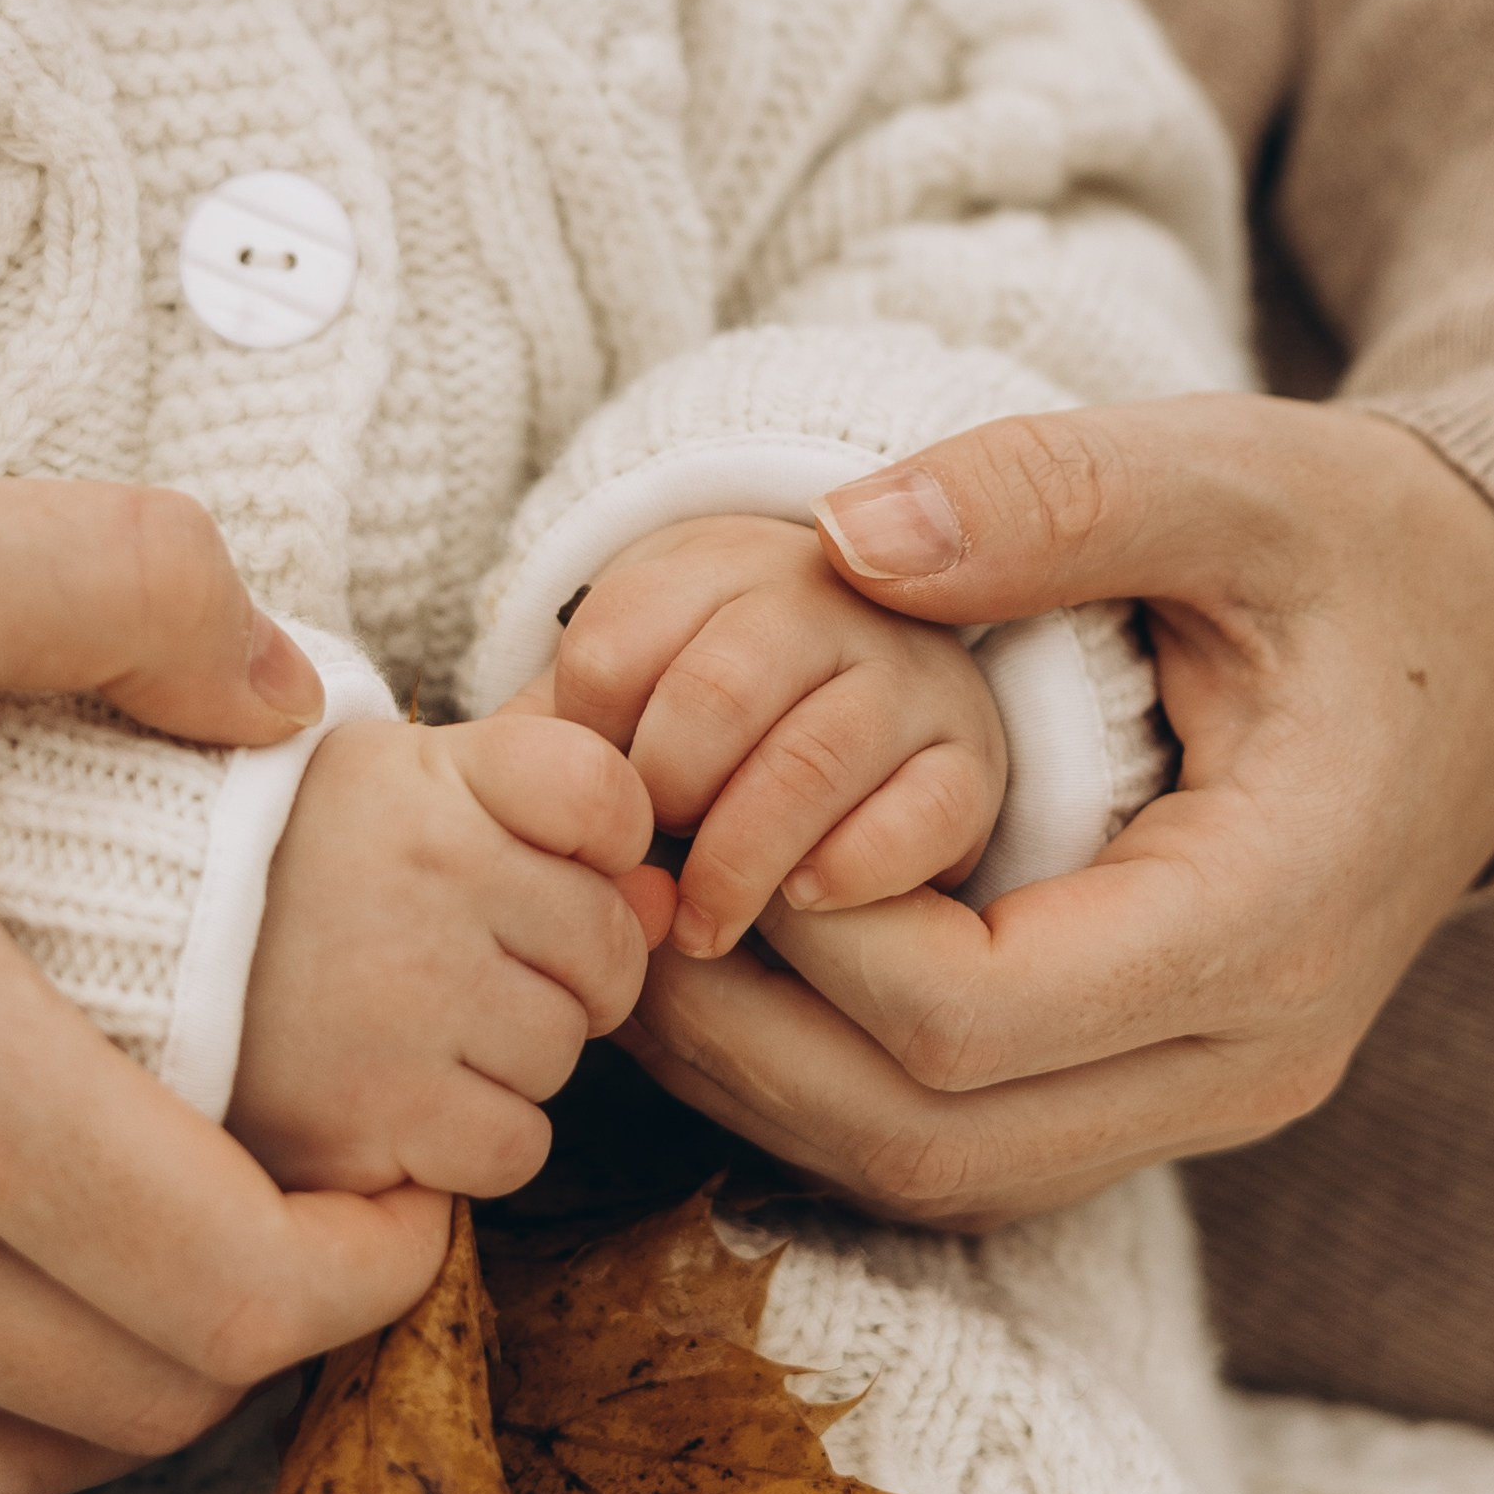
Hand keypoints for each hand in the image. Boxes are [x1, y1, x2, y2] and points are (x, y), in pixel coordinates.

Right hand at [0, 473, 449, 1493]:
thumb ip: (124, 582)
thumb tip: (281, 693)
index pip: (228, 1287)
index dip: (364, 1271)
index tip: (401, 1195)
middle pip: (149, 1396)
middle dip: (283, 1321)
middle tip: (323, 1219)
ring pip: (18, 1459)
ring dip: (146, 1384)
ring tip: (188, 1262)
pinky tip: (17, 1296)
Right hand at [229, 713, 669, 1197]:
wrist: (117, 976)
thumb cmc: (283, 881)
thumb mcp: (397, 798)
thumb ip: (548, 823)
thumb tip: (671, 903)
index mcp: (423, 780)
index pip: (602, 794)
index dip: (602, 842)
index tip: (542, 862)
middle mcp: (419, 878)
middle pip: (608, 943)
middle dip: (565, 972)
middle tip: (461, 967)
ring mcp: (398, 1000)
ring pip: (564, 1051)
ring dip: (513, 1060)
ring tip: (412, 1030)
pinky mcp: (374, 1115)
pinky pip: (514, 1145)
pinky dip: (473, 1141)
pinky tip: (401, 1100)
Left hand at [549, 516, 1006, 955]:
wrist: (876, 708)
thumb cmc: (713, 722)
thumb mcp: (631, 689)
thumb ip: (565, 731)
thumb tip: (523, 805)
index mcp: (713, 567)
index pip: (615, 645)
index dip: (584, 744)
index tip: (588, 803)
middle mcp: (824, 600)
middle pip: (713, 696)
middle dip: (664, 798)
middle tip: (646, 867)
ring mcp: (908, 678)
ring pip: (809, 761)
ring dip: (738, 859)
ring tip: (704, 925)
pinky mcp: (970, 764)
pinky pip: (917, 818)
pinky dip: (847, 872)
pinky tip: (801, 904)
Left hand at [620, 398, 1493, 1225]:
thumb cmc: (1364, 552)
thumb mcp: (1237, 475)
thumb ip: (1048, 497)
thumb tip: (842, 537)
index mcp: (1268, 926)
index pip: (971, 1018)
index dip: (801, 934)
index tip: (696, 816)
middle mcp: (1240, 1060)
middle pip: (926, 1139)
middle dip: (738, 1037)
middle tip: (608, 907)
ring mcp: (1197, 1099)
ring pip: (928, 1171)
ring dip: (762, 1078)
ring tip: (640, 939)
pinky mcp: (1150, 1094)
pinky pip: (956, 1144)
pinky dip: (826, 1078)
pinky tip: (740, 967)